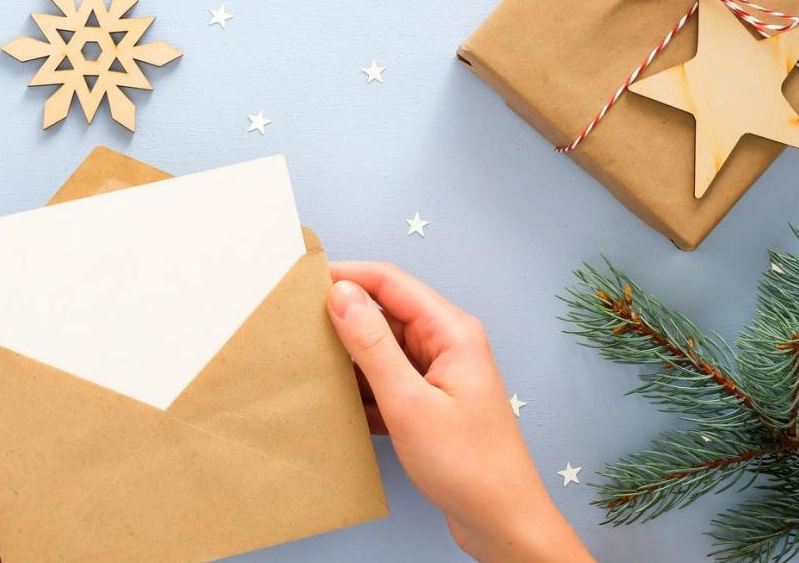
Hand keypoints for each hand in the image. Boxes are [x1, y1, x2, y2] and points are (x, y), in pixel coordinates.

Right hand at [326, 262, 592, 562]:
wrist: (501, 522)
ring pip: (381, 349)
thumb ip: (372, 345)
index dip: (346, 275)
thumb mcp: (409, 403)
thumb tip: (342, 295)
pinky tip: (337, 404)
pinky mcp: (428, 402)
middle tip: (297, 327)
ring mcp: (437, 374)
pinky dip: (361, 388)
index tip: (302, 282)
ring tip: (310, 366)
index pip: (389, 282)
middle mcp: (446, 345)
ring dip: (349, 358)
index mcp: (451, 332)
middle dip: (342, 318)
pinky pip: (385, 380)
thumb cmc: (469, 466)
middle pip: (384, 312)